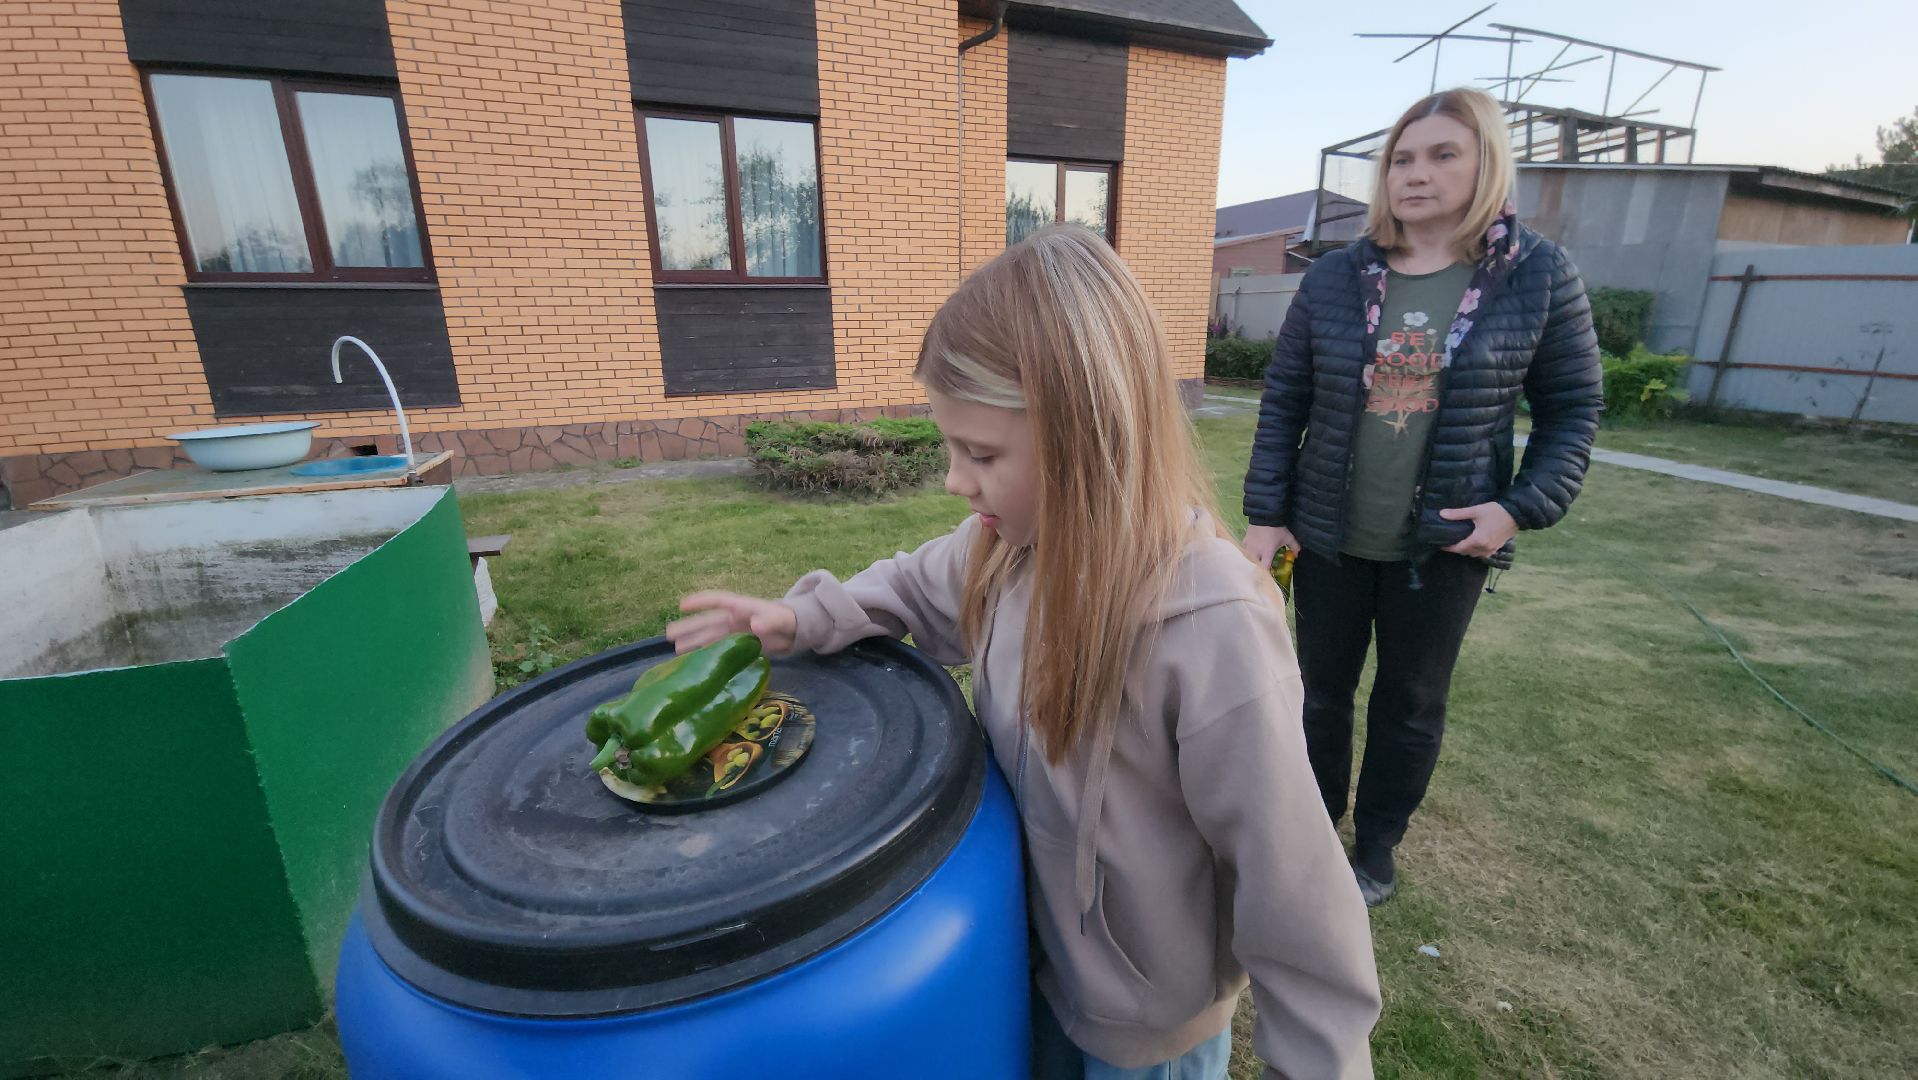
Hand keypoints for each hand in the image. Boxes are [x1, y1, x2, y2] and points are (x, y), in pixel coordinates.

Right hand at [667, 591, 797, 654]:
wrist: (794, 631)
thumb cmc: (786, 619)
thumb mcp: (780, 619)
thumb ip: (769, 621)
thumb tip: (756, 625)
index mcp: (740, 607)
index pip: (716, 600)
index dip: (700, 602)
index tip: (681, 605)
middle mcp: (733, 619)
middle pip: (707, 621)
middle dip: (688, 626)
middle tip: (668, 634)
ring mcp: (734, 633)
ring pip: (709, 636)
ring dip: (693, 641)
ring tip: (675, 649)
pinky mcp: (737, 646)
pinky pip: (717, 648)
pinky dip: (706, 652)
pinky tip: (694, 660)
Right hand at [1242, 524, 1299, 568]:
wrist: (1265, 515)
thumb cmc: (1277, 529)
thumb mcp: (1288, 537)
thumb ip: (1294, 547)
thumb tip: (1297, 555)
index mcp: (1267, 553)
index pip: (1265, 567)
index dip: (1267, 570)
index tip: (1270, 568)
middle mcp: (1256, 552)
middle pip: (1256, 564)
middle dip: (1261, 563)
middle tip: (1265, 560)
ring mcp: (1249, 546)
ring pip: (1250, 557)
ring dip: (1254, 557)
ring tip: (1258, 554)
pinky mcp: (1245, 540)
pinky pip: (1245, 549)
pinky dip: (1249, 549)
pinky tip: (1252, 546)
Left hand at [1439, 502, 1517, 557]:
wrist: (1517, 514)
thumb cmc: (1496, 511)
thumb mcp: (1476, 511)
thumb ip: (1458, 514)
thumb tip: (1441, 514)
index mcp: (1477, 541)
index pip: (1458, 548)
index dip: (1448, 547)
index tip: (1440, 545)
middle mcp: (1484, 548)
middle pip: (1465, 552)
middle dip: (1457, 549)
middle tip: (1450, 542)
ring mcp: (1491, 550)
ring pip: (1474, 554)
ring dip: (1466, 550)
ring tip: (1460, 542)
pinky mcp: (1497, 548)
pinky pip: (1482, 554)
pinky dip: (1475, 551)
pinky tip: (1473, 543)